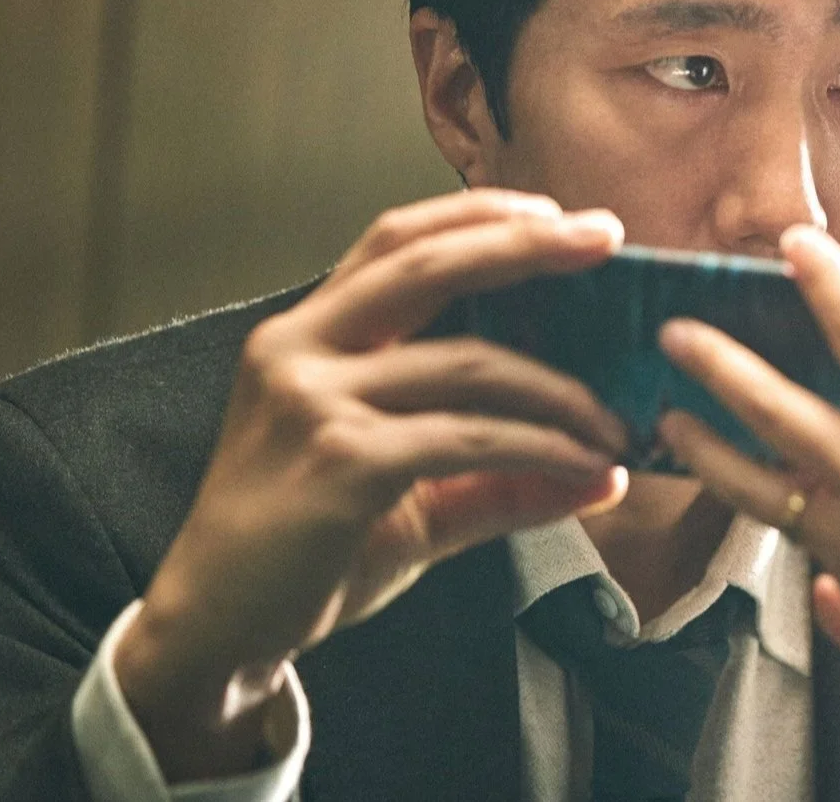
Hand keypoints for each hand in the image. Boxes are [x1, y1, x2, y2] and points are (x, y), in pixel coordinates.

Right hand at [114, 190, 633, 779]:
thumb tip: (607, 472)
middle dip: (526, 245)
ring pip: (472, 364)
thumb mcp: (416, 501)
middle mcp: (300, 349)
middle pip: (428, 265)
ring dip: (564, 393)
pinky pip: (470, 437)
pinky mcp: (341, 460)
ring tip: (618, 426)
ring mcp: (314, 401)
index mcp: (308, 335)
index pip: (396, 242)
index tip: (558, 214)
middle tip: (608, 238)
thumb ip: (504, 477)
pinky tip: (586, 465)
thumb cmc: (310, 550)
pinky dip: (541, 446)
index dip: (477, 216)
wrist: (221, 627)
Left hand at [657, 223, 839, 705]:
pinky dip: (751, 506)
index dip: (830, 285)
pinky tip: (738, 492)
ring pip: (759, 487)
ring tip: (670, 422)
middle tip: (677, 333)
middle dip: (724, 365)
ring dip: (710, 448)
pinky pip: (785, 536)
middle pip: (782, 413)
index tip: (797, 245)